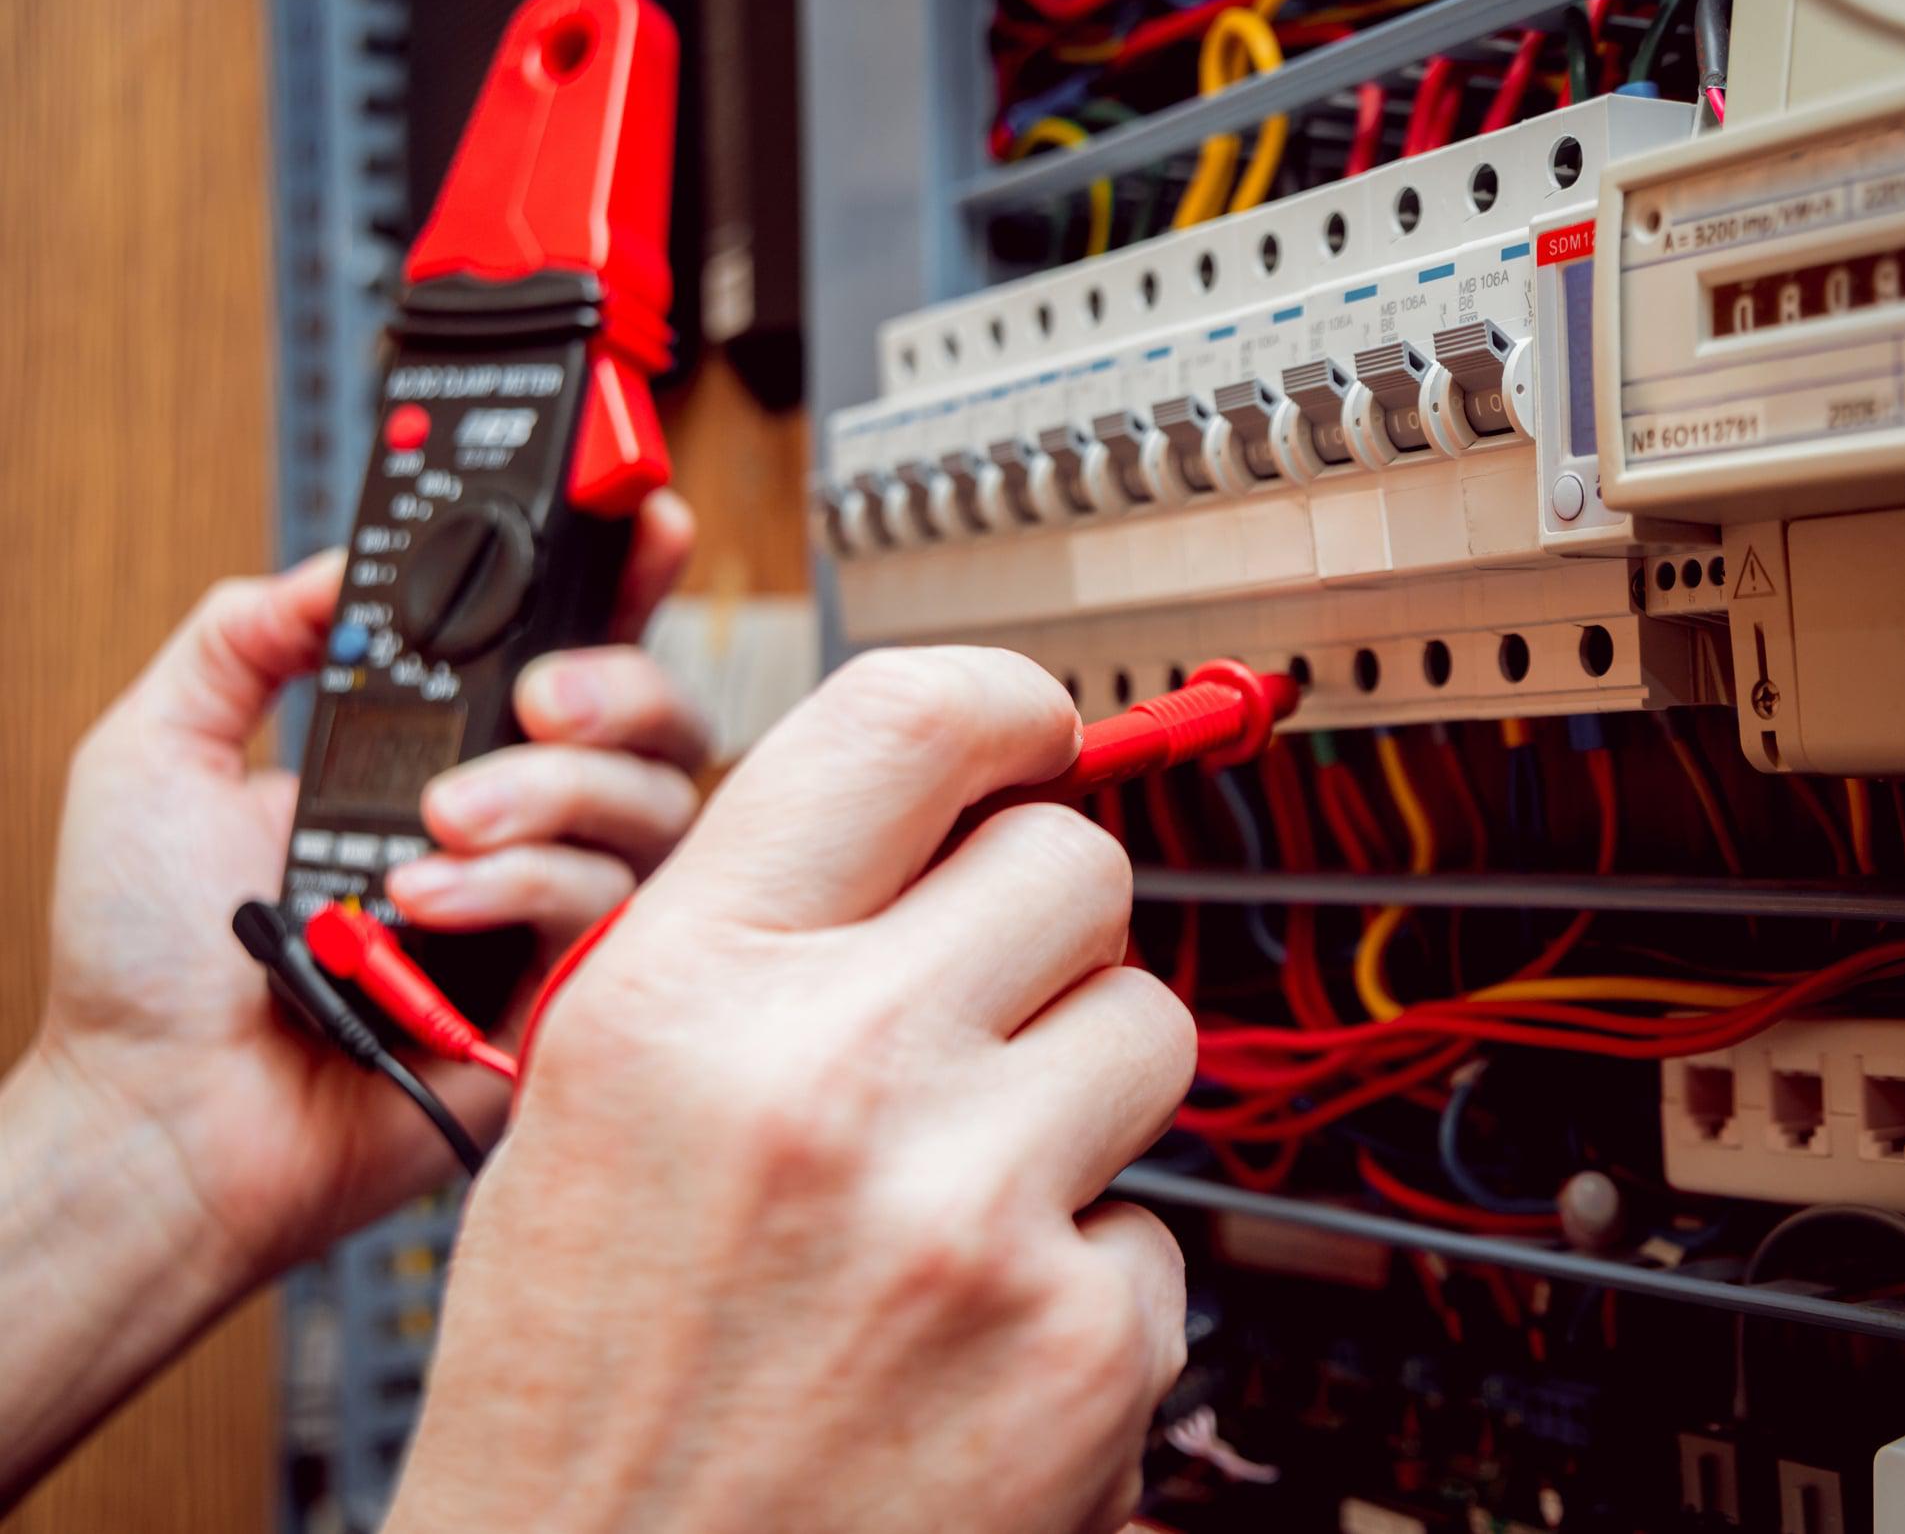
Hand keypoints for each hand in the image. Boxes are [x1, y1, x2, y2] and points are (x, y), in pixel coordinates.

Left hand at [33, 489, 703, 1284]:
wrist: (160, 1111)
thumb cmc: (148, 963)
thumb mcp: (156, 755)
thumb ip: (243, 636)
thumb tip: (337, 567)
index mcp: (443, 754)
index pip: (570, 647)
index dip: (628, 577)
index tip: (641, 515)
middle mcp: (520, 822)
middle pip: (660, 717)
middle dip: (620, 683)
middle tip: (540, 700)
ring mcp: (550, 907)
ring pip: (654, 804)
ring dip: (549, 793)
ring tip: (433, 822)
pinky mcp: (567, 991)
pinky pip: (608, 905)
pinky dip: (524, 883)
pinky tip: (428, 900)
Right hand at [388, 649, 1194, 1533]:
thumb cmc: (583, 1368)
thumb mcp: (599, 1090)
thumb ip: (762, 935)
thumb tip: (939, 833)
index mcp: (686, 988)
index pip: (904, 722)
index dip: (1004, 703)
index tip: (1038, 732)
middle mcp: (832, 1074)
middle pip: (1076, 865)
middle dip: (1045, 925)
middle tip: (978, 1009)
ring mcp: (970, 1212)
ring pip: (1147, 1026)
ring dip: (1078, 1088)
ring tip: (961, 1188)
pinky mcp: (1080, 1350)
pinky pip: (1155, 1225)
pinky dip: (1082, 1271)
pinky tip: (969, 1335)